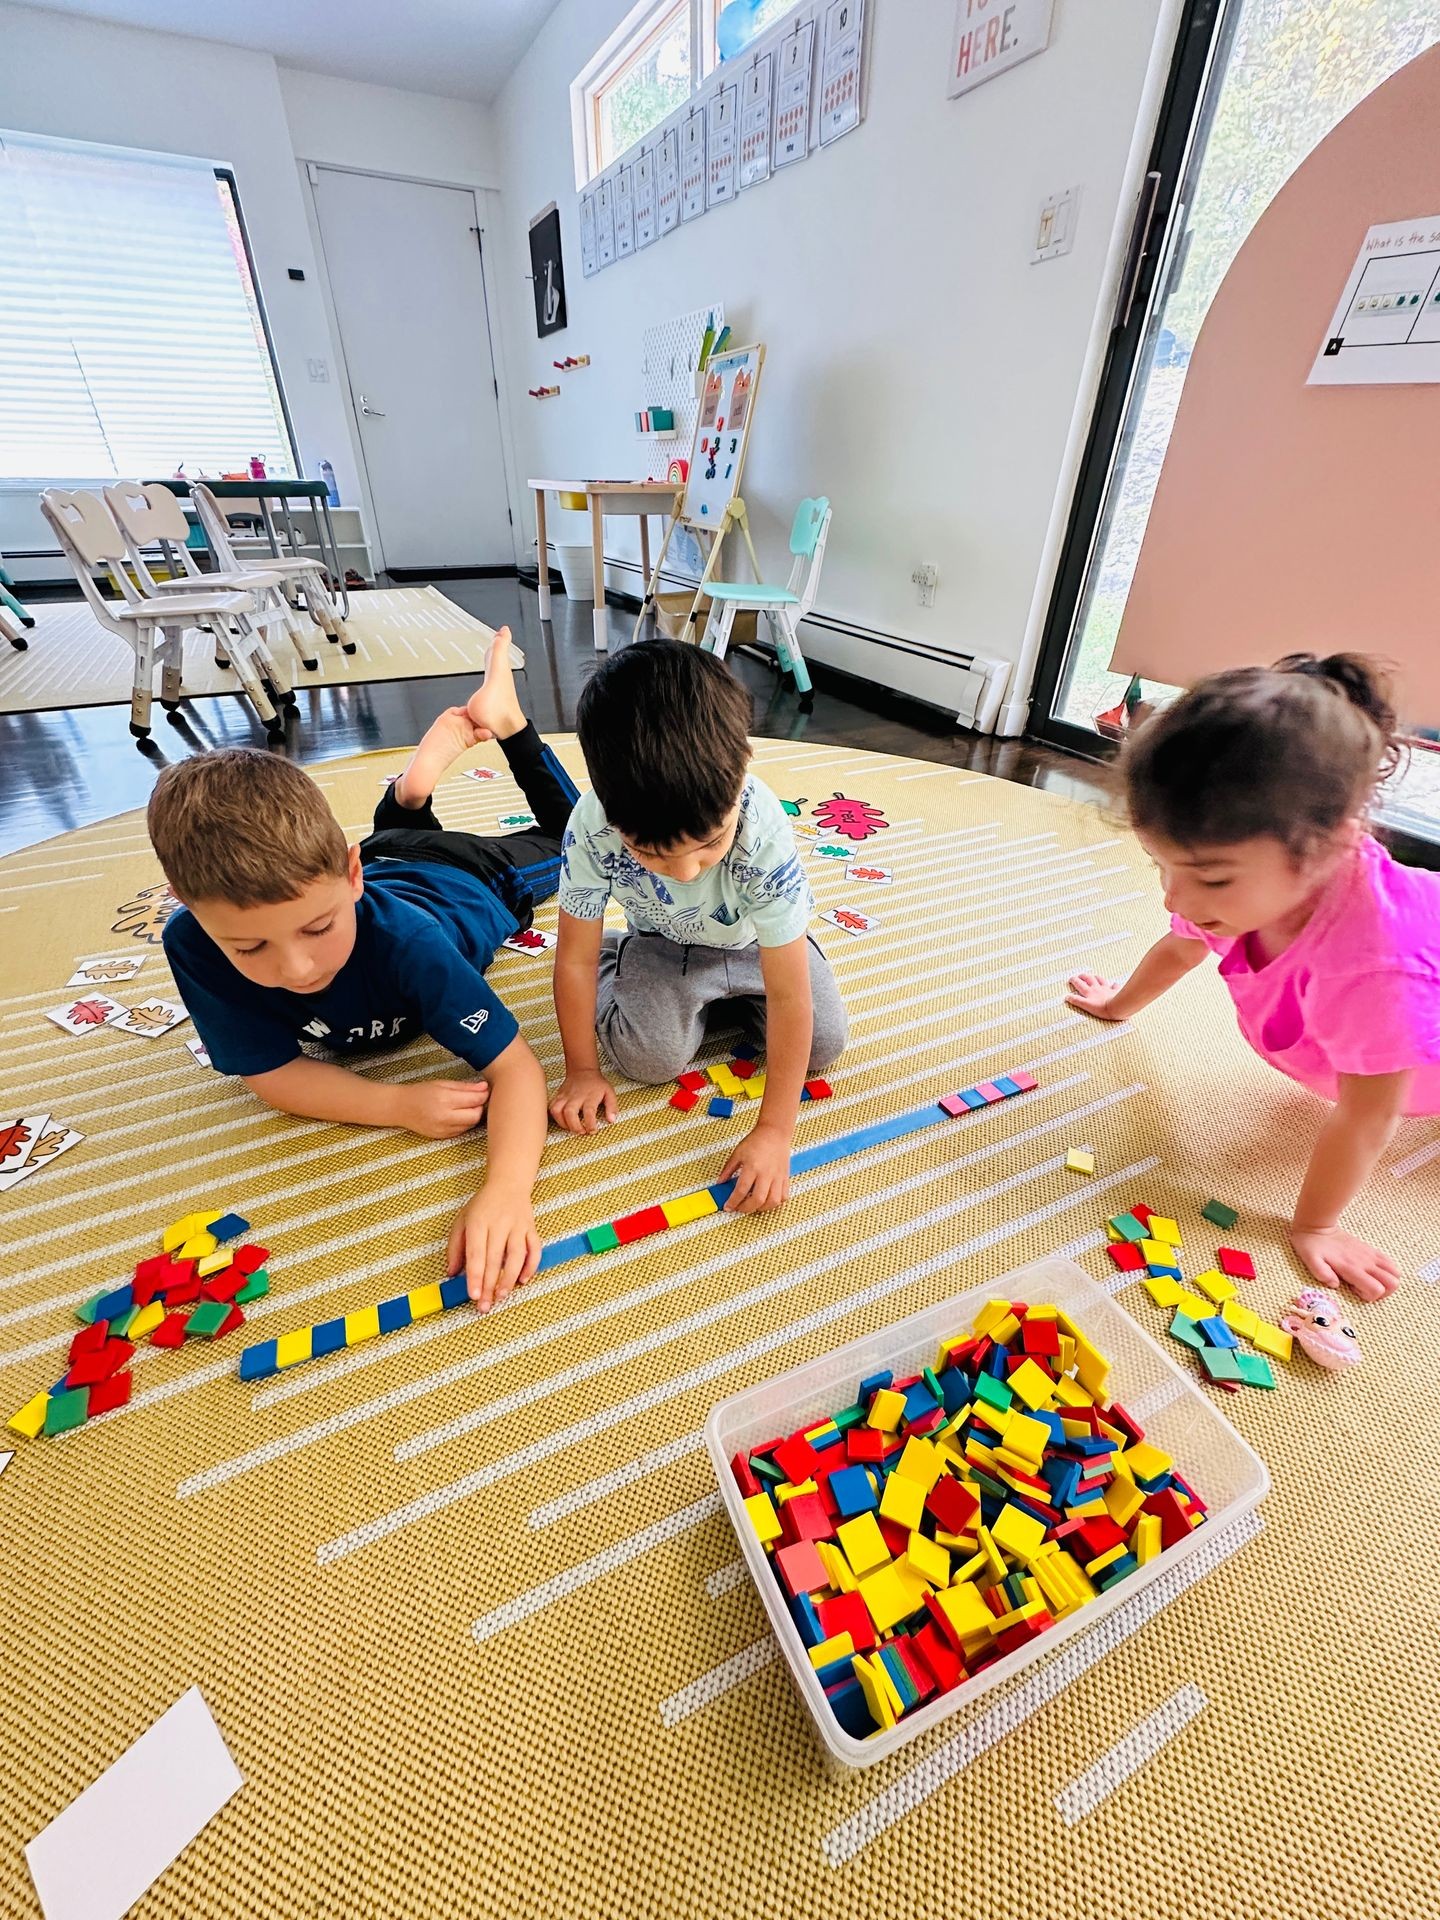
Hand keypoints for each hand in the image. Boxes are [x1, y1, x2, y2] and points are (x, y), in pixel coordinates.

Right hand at [399, 1079, 489, 1138]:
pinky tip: (458, 1115)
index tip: (485, 1090)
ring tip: (466, 1106)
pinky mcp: (442, 1136)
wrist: (400, 1108)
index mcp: (444, 1099)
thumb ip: (465, 1087)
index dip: (484, 1095)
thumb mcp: (443, 1084)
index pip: (474, 1100)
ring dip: (473, 1116)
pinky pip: (461, 1131)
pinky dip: (464, 1123)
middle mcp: (444, 1117)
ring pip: (470, 1125)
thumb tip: (484, 1087)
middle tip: (476, 1099)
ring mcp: (443, 1129)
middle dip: (480, 1107)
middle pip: (476, 1116)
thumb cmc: (421, 1092)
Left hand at [447, 1187, 540, 1312]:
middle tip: (485, 1306)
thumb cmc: (482, 1206)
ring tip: (502, 1296)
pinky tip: (524, 1280)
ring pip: (517, 1256)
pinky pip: (535, 1249)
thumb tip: (452, 1273)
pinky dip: (531, 1266)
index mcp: (478, 1222)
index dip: (475, 1276)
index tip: (473, 1295)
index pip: (476, 1254)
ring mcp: (518, 1226)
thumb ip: (455, 1247)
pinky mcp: (531, 1228)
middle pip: (495, 1259)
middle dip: (489, 1285)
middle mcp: (499, 1224)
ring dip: (510, 1278)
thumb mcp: (462, 1221)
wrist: (508, 1184)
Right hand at [549, 1068, 617, 1133]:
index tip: (592, 1130)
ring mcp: (565, 1096)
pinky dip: (554, 1117)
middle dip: (574, 1126)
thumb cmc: (596, 1084)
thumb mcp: (610, 1093)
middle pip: (570, 1112)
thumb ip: (612, 1107)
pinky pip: (551, 1108)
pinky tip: (563, 1121)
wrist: (582, 1071)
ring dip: (562, 1123)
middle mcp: (576, 1096)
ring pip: (557, 1110)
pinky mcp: (558, 1097)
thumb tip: (611, 1120)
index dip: (590, 1124)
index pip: (589, 1112)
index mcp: (590, 1096)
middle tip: (582, 1132)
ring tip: (571, 1128)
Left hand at [721, 1123, 791, 1213]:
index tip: (728, 1207)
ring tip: (754, 1205)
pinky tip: (767, 1200)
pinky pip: (784, 1196)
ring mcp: (777, 1177)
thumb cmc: (756, 1141)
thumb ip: (728, 1169)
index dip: (733, 1202)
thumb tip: (720, 1182)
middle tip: (739, 1208)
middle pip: (757, 1199)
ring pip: (773, 1201)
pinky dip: (775, 1203)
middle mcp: (766, 1174)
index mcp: (752, 1167)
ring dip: (762, 1208)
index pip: (741, 1190)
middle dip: (746, 1208)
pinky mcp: (785, 1177)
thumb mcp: (737, 1153)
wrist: (774, 1132)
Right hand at [1065, 972, 1124, 1020]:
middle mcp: (1097, 989)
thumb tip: (1067, 997)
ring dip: (1096, 977)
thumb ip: (1076, 1001)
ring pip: (1100, 980)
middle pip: (1089, 980)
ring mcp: (1106, 989)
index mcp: (1089, 992)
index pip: (1079, 985)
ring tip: (1094, 976)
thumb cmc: (1102, 1008)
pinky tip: (1114, 984)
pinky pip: (1114, 986)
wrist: (1117, 1007)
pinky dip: (1113, 985)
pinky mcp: (1115, 991)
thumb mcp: (1086, 1005)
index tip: (1070, 979)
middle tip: (1080, 975)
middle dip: (1083, 977)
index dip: (1074, 981)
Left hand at [1288, 1224, 1400, 1300]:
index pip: (1376, 1289)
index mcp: (1351, 1267)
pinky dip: (1388, 1272)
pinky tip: (1371, 1272)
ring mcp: (1371, 1255)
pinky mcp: (1371, 1250)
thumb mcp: (1310, 1260)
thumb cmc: (1311, 1246)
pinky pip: (1391, 1263)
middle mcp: (1366, 1262)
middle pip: (1393, 1283)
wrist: (1317, 1226)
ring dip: (1387, 1283)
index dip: (1368, 1296)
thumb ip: (1322, 1272)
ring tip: (1369, 1281)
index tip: (1354, 1290)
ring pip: (1396, 1274)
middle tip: (1365, 1289)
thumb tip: (1335, 1284)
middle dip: (1383, 1292)